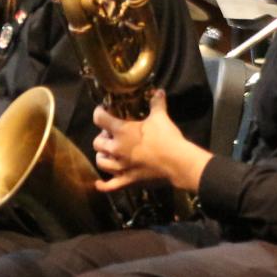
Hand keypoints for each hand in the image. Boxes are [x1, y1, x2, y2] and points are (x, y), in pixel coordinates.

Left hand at [94, 90, 210, 193]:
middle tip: (111, 136)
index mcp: (121, 132)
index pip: (99, 118)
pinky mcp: (127, 180)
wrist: (179, 163)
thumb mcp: (161, 118)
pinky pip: (110, 185)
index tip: (102, 111)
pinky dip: (103, 185)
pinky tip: (98, 184)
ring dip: (102, 156)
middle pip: (97, 143)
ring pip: (101, 162)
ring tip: (108, 153)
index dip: (99, 113)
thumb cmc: (167, 138)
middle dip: (102, 138)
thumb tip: (158, 91)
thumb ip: (157, 104)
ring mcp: (120, 166)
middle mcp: (116, 149)